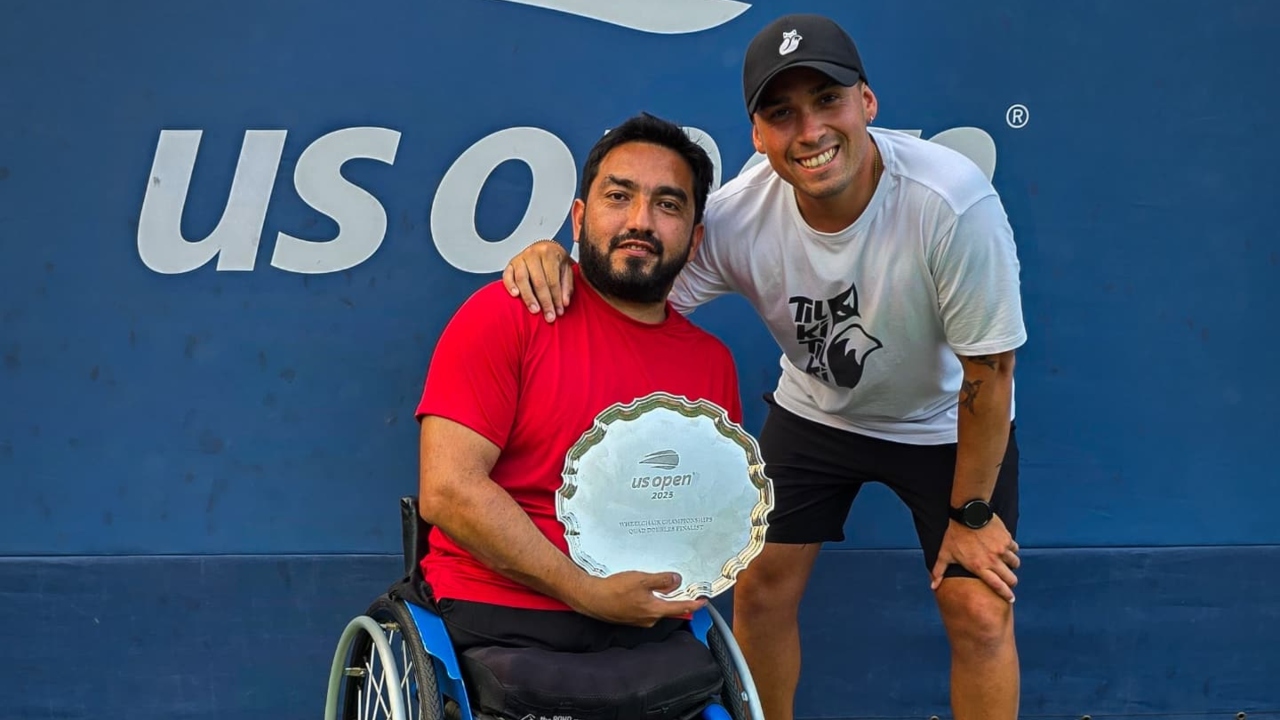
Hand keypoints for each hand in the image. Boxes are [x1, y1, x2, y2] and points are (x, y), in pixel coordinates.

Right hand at [502, 239, 574, 322]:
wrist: (545, 247)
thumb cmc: (556, 260)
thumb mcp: (566, 269)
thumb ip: (566, 286)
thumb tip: (564, 303)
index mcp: (549, 253)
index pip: (553, 280)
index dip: (556, 298)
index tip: (558, 311)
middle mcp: (534, 254)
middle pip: (539, 281)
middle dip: (545, 301)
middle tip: (549, 316)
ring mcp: (520, 258)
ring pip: (522, 279)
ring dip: (529, 297)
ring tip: (535, 310)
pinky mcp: (510, 264)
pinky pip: (507, 276)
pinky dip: (510, 286)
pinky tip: (516, 295)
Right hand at [569, 571, 705, 626]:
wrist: (591, 598)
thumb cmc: (614, 590)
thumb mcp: (642, 580)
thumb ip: (662, 580)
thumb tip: (677, 580)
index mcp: (655, 610)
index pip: (681, 608)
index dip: (694, 604)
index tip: (703, 601)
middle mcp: (649, 619)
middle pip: (669, 608)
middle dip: (677, 598)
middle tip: (683, 587)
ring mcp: (639, 619)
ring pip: (656, 607)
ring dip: (660, 597)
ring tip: (658, 583)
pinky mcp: (630, 616)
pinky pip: (645, 607)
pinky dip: (648, 599)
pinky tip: (641, 589)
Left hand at [930, 514, 1020, 602]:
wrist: (968, 513)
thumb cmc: (954, 534)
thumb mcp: (945, 553)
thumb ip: (939, 571)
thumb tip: (933, 586)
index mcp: (979, 567)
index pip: (997, 586)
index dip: (1006, 594)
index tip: (1011, 600)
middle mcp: (993, 561)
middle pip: (1010, 578)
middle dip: (1011, 582)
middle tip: (1009, 581)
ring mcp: (1002, 549)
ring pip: (1015, 563)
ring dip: (1012, 565)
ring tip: (1007, 563)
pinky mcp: (1007, 539)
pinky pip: (1015, 548)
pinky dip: (1012, 550)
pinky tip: (1006, 548)